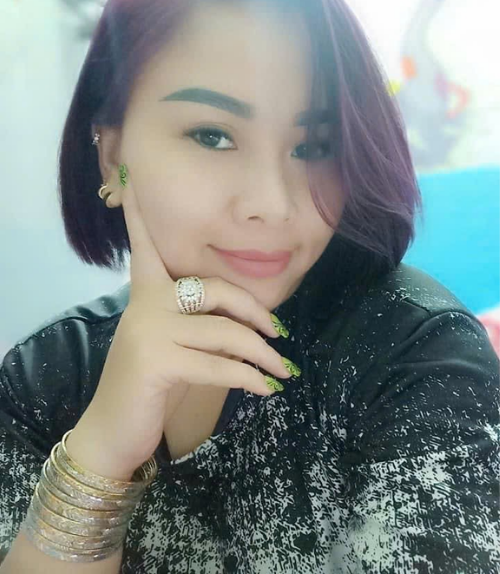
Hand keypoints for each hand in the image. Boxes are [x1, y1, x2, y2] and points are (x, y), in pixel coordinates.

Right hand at [68, 168, 291, 478]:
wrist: (113, 431)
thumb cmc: (148, 385)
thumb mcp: (172, 344)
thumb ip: (197, 322)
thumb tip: (248, 323)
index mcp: (145, 294)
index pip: (144, 247)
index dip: (139, 215)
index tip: (132, 177)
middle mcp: (144, 304)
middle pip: (214, 289)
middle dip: (255, 311)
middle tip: (279, 333)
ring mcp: (149, 331)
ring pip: (224, 331)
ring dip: (262, 354)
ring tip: (281, 371)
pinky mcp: (156, 361)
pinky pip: (219, 365)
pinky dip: (249, 378)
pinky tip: (265, 390)